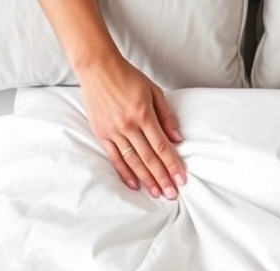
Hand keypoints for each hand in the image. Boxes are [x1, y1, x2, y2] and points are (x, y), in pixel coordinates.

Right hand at [79, 57, 185, 199]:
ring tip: (157, 193)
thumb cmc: (127, 77)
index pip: (162, 146)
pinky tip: (134, 185)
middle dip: (162, 178)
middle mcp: (128, 126)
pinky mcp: (101, 133)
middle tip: (172, 194)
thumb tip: (178, 139)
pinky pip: (114, 158)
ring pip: (133, 161)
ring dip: (146, 179)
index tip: (181, 179)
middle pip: (149, 158)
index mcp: (144, 114)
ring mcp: (113, 131)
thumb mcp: (154, 91)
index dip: (172, 165)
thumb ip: (166, 116)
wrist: (97, 68)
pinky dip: (125, 173)